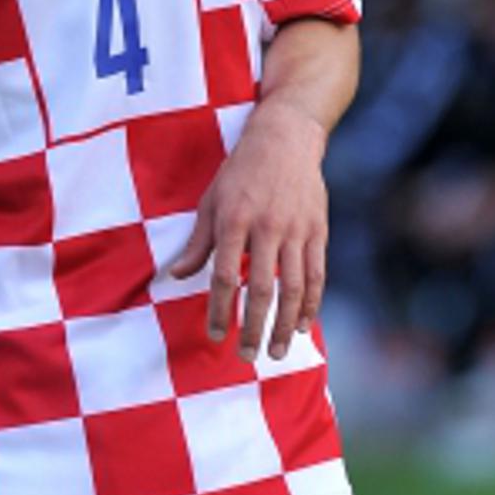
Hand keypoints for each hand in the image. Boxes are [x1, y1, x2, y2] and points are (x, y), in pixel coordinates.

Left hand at [171, 100, 328, 361]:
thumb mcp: (211, 200)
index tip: (216, 336)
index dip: (219, 309)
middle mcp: (267, 227)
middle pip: (261, 288)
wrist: (286, 137)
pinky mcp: (318, 229)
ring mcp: (297, 229)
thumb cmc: (240, 171)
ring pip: (293, 287)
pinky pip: (316, 274)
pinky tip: (302, 326)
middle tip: (247, 356)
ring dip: (284, 324)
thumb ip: (198, 243)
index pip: (223, 275)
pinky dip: (311, 303)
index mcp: (234, 220)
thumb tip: (176, 276)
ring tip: (277, 351)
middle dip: (254, 327)